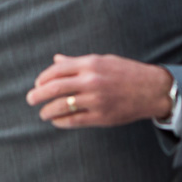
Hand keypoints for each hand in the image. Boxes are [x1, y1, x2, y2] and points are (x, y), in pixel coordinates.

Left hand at [26, 54, 173, 127]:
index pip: (57, 70)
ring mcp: (96, 99)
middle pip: (55, 87)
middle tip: (30, 99)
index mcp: (90, 63)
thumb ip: (77, 62)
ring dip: (48, 111)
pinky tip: (56, 121)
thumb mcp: (102, 60)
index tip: (37, 84)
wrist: (151, 89)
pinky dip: (61, 122)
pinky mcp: (101, 116)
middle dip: (38, 94)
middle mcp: (91, 80)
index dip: (43, 78)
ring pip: (62, 106)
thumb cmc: (126, 72)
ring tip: (43, 113)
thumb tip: (56, 60)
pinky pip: (74, 120)